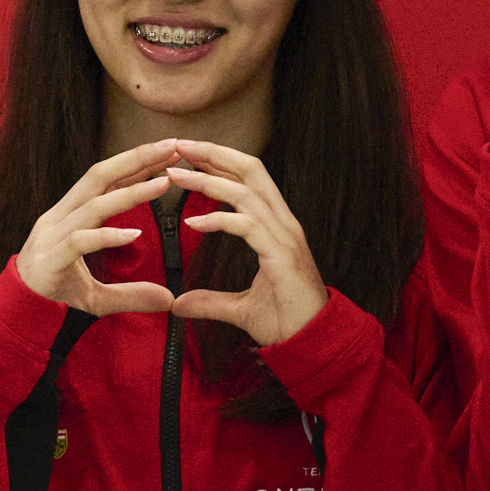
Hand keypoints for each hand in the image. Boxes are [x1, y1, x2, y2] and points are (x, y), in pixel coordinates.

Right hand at [16, 142, 182, 316]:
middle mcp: (61, 217)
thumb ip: (132, 293)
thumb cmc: (56, 293)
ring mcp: (54, 236)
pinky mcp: (51, 259)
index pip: (105, 179)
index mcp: (69, 214)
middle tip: (171, 148)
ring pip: (94, 205)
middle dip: (136, 159)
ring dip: (131, 192)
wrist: (20, 313)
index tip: (167, 153)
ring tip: (163, 184)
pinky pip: (80, 242)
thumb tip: (169, 299)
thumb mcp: (100, 296)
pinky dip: (107, 237)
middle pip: (99, 177)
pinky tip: (134, 235)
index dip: (135, 163)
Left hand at [162, 141, 325, 346]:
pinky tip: (193, 223)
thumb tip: (179, 303)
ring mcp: (285, 237)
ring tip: (176, 177)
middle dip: (215, 154)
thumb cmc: (286, 322)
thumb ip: (210, 301)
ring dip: (208, 181)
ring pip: (246, 193)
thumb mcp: (240, 309)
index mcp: (276, 227)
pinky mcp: (282, 256)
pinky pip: (248, 226)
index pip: (249, 179)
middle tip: (180, 145)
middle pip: (251, 171)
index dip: (220, 162)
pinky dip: (219, 220)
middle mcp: (284, 224)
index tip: (188, 154)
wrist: (313, 345)